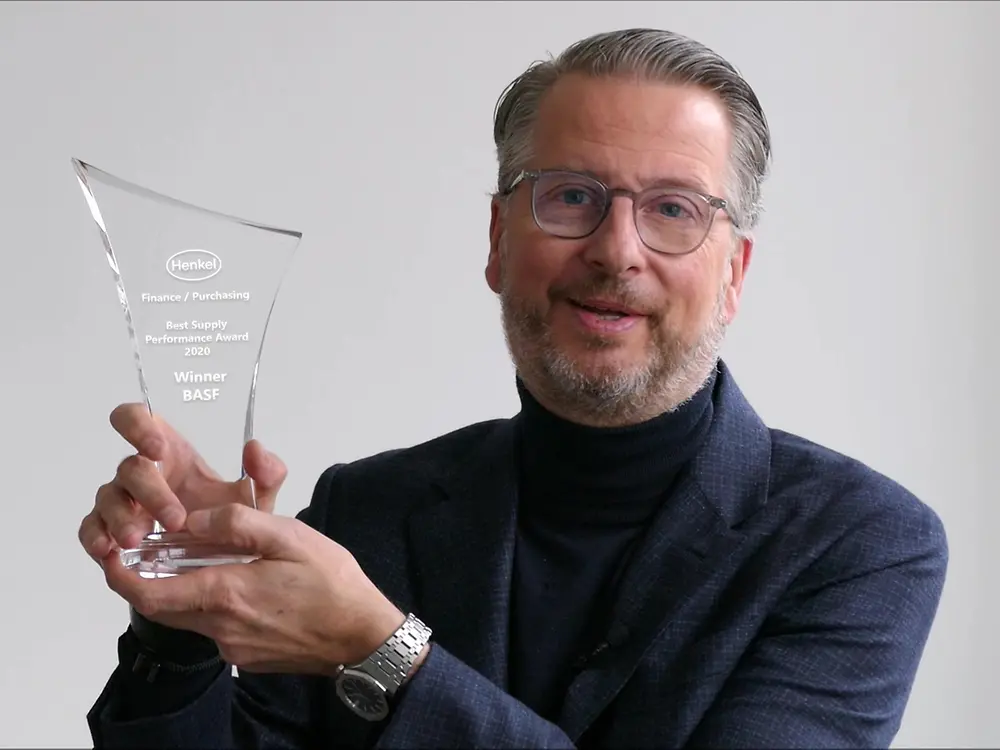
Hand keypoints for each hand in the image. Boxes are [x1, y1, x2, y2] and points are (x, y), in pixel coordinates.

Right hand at [78, 403, 286, 561]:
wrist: (218, 561)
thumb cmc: (227, 519)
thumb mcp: (256, 499)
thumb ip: (267, 473)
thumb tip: (255, 449)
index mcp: (171, 453)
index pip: (139, 420)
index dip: (138, 425)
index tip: (156, 448)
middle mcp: (141, 473)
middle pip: (129, 467)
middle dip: (151, 492)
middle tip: (175, 519)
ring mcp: (121, 503)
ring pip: (108, 499)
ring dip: (121, 518)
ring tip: (138, 540)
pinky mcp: (108, 532)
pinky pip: (90, 529)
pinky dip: (94, 537)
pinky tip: (107, 550)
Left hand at [101, 503, 414, 675]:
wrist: (363, 637)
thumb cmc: (334, 586)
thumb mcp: (291, 537)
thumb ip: (239, 523)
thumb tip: (195, 520)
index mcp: (226, 594)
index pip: (148, 592)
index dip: (119, 574)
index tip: (110, 552)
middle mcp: (221, 628)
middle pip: (161, 607)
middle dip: (147, 579)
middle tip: (150, 549)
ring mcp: (234, 647)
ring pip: (190, 617)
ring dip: (185, 590)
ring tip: (205, 559)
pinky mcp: (248, 656)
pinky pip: (216, 629)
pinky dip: (214, 604)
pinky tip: (244, 584)